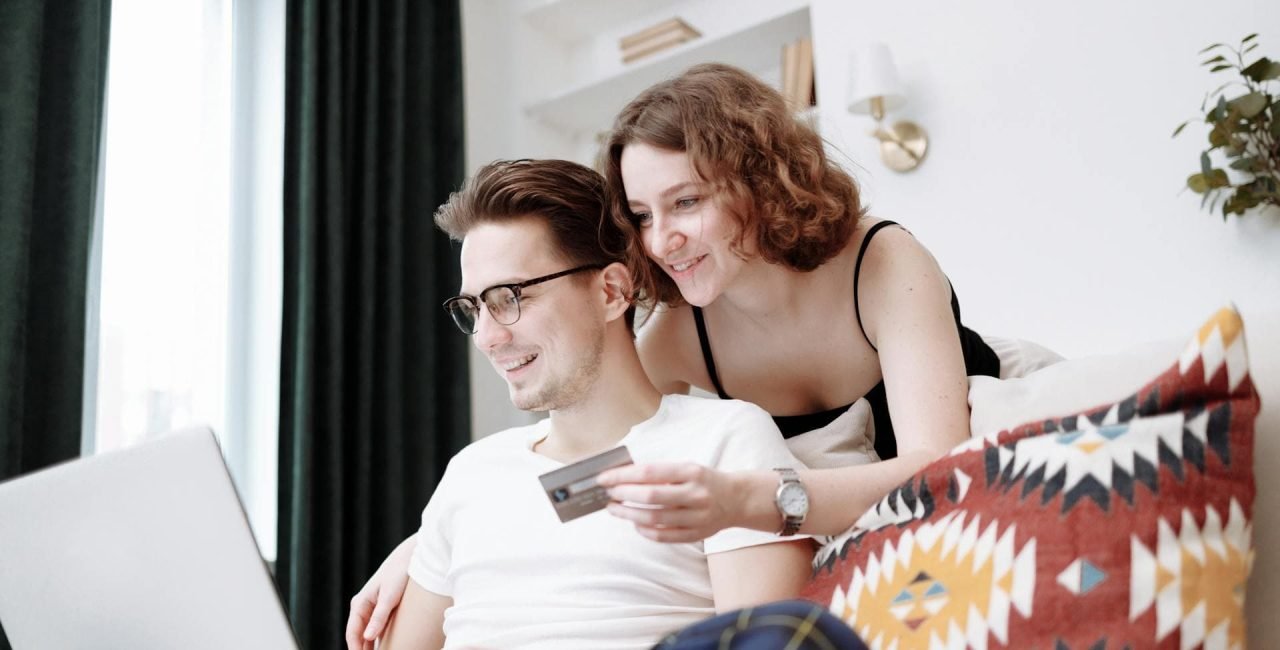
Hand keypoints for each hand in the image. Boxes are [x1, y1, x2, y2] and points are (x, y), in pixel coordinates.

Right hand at [345, 536, 414, 649]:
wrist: (410, 557)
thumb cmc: (399, 574)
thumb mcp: (389, 597)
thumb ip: (379, 617)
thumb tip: (367, 637)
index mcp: (359, 604)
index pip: (352, 633)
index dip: (355, 649)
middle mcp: (362, 607)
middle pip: (358, 636)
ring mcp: (371, 608)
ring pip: (366, 633)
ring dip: (369, 646)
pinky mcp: (381, 608)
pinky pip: (375, 628)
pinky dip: (377, 639)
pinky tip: (384, 647)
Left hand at [597, 462, 756, 542]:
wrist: (737, 499)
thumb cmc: (703, 481)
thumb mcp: (686, 468)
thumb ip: (659, 473)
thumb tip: (621, 477)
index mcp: (691, 472)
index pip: (649, 473)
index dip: (623, 476)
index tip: (604, 478)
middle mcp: (695, 494)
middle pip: (651, 497)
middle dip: (623, 495)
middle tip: (608, 494)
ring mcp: (697, 517)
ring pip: (655, 519)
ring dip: (628, 515)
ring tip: (615, 509)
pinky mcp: (697, 534)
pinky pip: (664, 536)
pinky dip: (645, 531)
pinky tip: (635, 524)